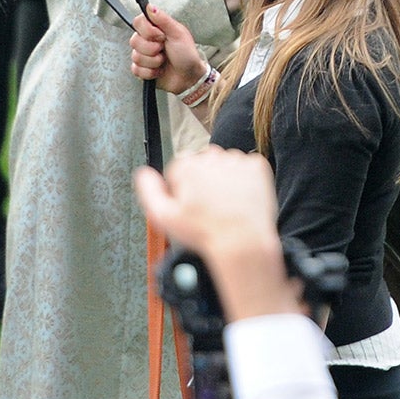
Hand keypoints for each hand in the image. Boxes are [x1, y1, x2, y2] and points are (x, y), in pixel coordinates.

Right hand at [130, 3, 206, 91]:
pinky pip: (136, 70)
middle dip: (152, 49)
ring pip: (135, 57)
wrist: (189, 77)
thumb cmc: (187, 54)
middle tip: (164, 49)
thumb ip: (163, 19)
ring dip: (154, 61)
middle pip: (134, 40)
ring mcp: (143, 55)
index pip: (138, 22)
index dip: (147, 31)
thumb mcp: (178, 34)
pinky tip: (159, 70)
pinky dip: (150, 72)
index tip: (161, 36)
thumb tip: (150, 6)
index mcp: (155, 29)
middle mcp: (147, 41)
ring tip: (164, 61)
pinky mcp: (142, 70)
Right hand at [134, 149, 301, 321]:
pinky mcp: (257, 165)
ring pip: (225, 164)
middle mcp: (211, 157)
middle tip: (208, 207)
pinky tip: (241, 198)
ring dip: (224, 179)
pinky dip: (245, 179)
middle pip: (202, 163)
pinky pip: (246, 167)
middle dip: (203, 181)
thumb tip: (143, 173)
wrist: (243, 241)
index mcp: (187, 166)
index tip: (190, 206)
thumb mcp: (163, 217)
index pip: (179, 169)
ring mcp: (235, 160)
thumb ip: (149, 191)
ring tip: (226, 205)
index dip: (182, 190)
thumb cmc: (204, 233)